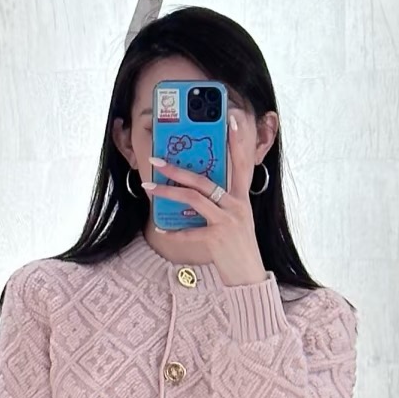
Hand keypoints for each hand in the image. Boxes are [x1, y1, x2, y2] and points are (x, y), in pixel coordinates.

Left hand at [144, 109, 268, 286]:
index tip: (232, 120)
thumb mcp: (237, 219)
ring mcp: (227, 221)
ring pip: (194, 198)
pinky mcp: (217, 239)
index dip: (238, 141)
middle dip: (179, 168)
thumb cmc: (239, 247)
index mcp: (242, 198)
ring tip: (150, 188)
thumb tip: (194, 190)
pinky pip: (190, 231)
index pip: (242, 163)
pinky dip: (174, 230)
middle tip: (157, 160)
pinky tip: (161, 229)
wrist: (249, 278)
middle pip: (206, 179)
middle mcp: (237, 206)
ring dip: (168, 192)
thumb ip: (222, 202)